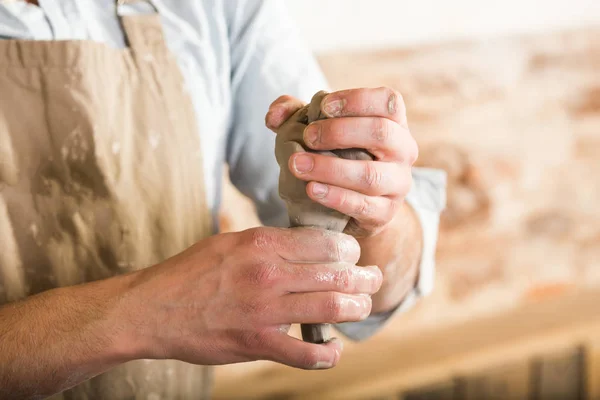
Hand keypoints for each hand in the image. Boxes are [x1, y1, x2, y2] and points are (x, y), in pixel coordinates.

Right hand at [125, 227, 381, 368]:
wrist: (152, 308)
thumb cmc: (190, 272)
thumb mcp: (229, 242)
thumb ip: (269, 243)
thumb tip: (305, 244)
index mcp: (262, 244)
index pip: (325, 241)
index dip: (348, 248)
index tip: (352, 254)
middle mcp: (268, 274)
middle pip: (337, 274)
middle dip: (364, 277)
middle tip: (372, 279)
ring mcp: (264, 310)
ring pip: (332, 308)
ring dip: (357, 308)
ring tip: (362, 306)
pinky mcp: (256, 343)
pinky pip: (305, 354)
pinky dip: (327, 354)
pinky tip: (332, 348)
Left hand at [266, 87, 417, 237]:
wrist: (354, 207)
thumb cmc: (338, 156)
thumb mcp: (319, 130)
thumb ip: (294, 114)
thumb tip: (273, 116)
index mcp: (394, 122)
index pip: (388, 101)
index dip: (357, 100)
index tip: (323, 105)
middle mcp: (403, 151)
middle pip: (382, 133)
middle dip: (339, 132)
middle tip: (307, 136)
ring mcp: (398, 184)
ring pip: (370, 175)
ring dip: (330, 169)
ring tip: (297, 165)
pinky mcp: (385, 213)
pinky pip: (363, 206)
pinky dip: (335, 197)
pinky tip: (311, 190)